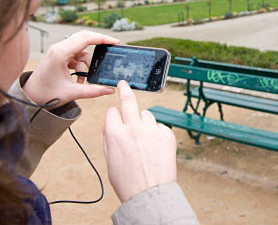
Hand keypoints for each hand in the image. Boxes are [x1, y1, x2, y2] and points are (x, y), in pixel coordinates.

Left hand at [23, 30, 119, 106]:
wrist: (29, 97)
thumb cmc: (46, 94)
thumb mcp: (72, 93)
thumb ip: (93, 91)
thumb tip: (110, 90)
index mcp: (60, 53)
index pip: (85, 38)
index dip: (102, 38)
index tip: (115, 41)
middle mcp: (58, 48)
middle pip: (84, 38)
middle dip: (98, 44)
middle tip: (110, 51)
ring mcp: (58, 50)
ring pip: (81, 49)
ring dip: (86, 63)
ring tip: (82, 81)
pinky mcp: (58, 55)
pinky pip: (75, 55)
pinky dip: (80, 65)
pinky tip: (77, 79)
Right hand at [103, 80, 176, 201]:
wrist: (150, 194)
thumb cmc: (127, 181)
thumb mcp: (110, 159)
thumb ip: (109, 137)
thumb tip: (111, 121)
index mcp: (115, 135)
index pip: (112, 112)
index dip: (113, 116)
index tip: (115, 114)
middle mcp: (133, 129)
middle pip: (129, 101)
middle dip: (125, 90)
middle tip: (124, 84)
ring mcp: (152, 131)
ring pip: (146, 115)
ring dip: (144, 123)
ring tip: (145, 143)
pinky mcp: (167, 134)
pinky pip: (160, 126)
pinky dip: (157, 134)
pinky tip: (156, 149)